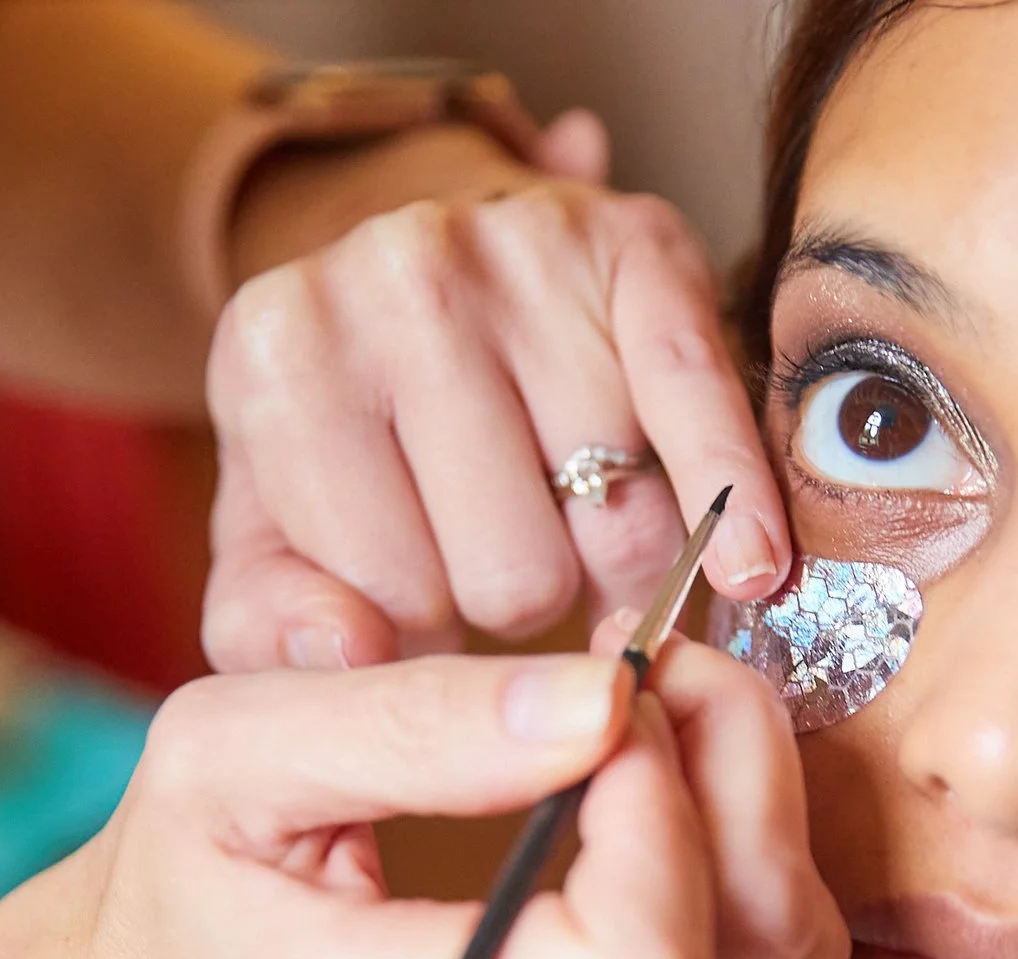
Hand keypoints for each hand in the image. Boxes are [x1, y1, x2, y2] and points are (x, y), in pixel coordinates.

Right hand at [16, 640, 845, 958]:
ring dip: (755, 818)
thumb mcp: (230, 753)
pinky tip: (651, 792)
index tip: (611, 690)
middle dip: (738, 779)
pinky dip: (735, 873)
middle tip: (662, 666)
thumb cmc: (177, 884)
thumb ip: (412, 723)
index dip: (667, 808)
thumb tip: (603, 702)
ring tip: (661, 714)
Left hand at [201, 166, 793, 674]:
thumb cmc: (346, 448)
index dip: (423, 633)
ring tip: (571, 531)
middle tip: (504, 563)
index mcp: (274, 358)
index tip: (426, 606)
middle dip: (519, 604)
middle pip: (515, 573)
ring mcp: (521, 248)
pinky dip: (732, 502)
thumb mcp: (270, 541)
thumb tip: (357, 657)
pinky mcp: (638, 243)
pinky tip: (747, 567)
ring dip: (612, 567)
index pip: (392, 595)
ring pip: (619, 525)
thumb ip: (276, 626)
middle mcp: (393, 277)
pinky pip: (704, 408)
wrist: (412, 280)